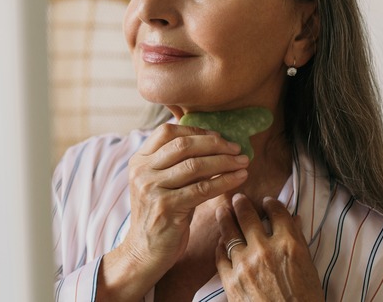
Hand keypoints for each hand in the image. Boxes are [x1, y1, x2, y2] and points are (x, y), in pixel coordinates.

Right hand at [99, 123, 249, 300]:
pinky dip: (224, 181)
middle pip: (183, 145)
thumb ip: (178, 164)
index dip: (196, 131)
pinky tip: (239, 178)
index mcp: (139, 161)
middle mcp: (142, 171)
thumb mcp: (163, 184)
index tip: (218, 137)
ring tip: (243, 162)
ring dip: (224, 162)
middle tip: (236, 148)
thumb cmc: (161, 215)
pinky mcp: (166, 207)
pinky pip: (202, 188)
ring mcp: (151, 188)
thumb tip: (214, 143)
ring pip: (194, 165)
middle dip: (214, 144)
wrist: (145, 251)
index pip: (167, 132)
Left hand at [215, 194, 323, 301]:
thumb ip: (297, 240)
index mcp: (289, 244)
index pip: (277, 211)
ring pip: (229, 232)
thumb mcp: (308, 267)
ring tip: (222, 211)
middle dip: (241, 203)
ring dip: (225, 218)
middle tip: (237, 198)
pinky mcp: (230, 280)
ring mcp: (245, 264)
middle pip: (248, 215)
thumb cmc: (304, 300)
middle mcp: (266, 249)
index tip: (267, 201)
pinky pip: (220, 255)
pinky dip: (220, 246)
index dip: (271, 203)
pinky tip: (220, 241)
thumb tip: (293, 219)